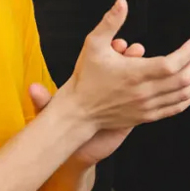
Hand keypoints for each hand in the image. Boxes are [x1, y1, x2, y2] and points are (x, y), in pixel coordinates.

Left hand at [28, 37, 146, 165]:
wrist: (78, 146)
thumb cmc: (65, 124)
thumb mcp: (51, 111)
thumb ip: (43, 100)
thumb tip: (31, 88)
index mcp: (94, 81)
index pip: (108, 59)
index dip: (114, 49)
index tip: (117, 44)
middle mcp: (112, 86)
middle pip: (128, 64)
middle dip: (133, 55)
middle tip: (133, 50)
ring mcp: (126, 98)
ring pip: (142, 79)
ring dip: (146, 69)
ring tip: (142, 63)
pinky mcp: (136, 113)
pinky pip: (150, 98)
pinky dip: (156, 89)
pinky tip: (158, 87)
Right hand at [56, 0, 189, 136]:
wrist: (78, 112)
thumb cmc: (86, 78)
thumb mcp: (93, 44)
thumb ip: (110, 22)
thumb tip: (121, 2)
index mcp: (135, 74)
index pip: (172, 64)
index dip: (188, 53)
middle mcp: (145, 93)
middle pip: (184, 79)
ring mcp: (149, 107)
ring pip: (185, 95)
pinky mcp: (149, 116)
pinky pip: (178, 107)